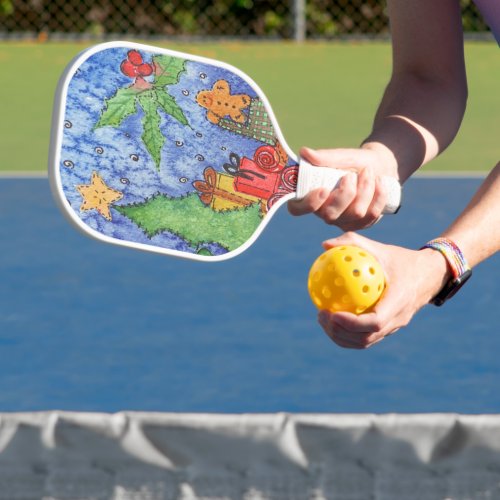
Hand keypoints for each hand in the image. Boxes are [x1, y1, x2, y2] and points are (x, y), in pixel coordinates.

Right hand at [288, 145, 397, 230]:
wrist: (378, 166)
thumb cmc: (353, 162)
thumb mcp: (341, 156)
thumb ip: (324, 157)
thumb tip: (304, 152)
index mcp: (310, 196)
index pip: (297, 209)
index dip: (309, 204)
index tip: (323, 189)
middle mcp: (324, 212)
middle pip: (330, 215)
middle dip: (346, 193)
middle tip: (351, 175)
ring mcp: (343, 221)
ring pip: (355, 213)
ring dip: (365, 189)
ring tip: (368, 172)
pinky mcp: (361, 224)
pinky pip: (371, 215)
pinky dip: (378, 195)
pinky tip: (379, 181)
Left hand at [316, 232, 450, 348]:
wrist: (429, 275)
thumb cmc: (401, 259)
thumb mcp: (380, 248)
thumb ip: (353, 243)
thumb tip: (324, 245)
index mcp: (399, 301)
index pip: (375, 322)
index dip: (352, 323)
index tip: (332, 313)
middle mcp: (398, 319)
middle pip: (366, 338)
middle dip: (340, 332)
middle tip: (321, 315)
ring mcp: (394, 327)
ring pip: (365, 342)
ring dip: (341, 336)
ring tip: (322, 319)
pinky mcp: (389, 329)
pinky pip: (366, 337)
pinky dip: (347, 333)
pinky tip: (332, 318)